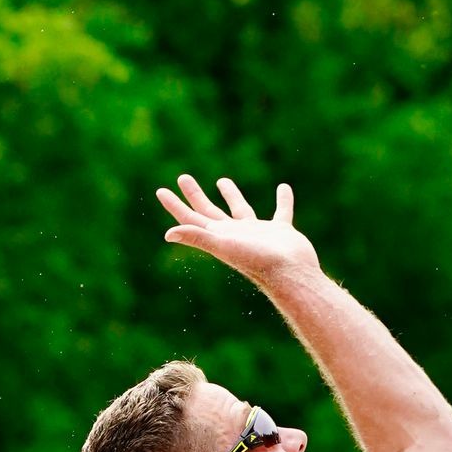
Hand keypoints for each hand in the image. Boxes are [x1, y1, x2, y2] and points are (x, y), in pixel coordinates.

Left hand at [158, 174, 320, 294]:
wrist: (290, 274)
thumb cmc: (256, 261)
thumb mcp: (223, 246)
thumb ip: (196, 237)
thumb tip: (168, 233)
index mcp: (219, 237)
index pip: (190, 219)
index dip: (175, 205)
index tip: (161, 190)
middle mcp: (235, 234)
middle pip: (209, 212)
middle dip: (195, 195)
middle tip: (183, 177)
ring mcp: (258, 233)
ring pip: (240, 209)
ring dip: (230, 195)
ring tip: (221, 180)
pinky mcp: (281, 231)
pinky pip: (281, 211)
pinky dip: (283, 200)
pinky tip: (284, 189)